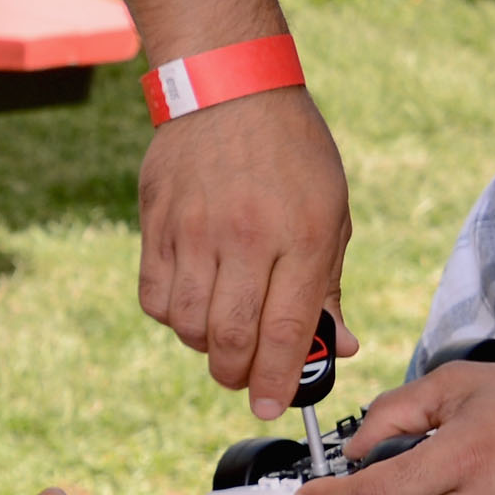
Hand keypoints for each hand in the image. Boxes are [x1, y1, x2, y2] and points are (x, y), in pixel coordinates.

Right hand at [137, 86, 355, 416]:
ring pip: (189, 323)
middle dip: (237, 374)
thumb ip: (327, 284)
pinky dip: (173, 316)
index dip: (277, 378)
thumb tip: (338, 344)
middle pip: (231, 336)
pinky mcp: (157, 226)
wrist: (229, 90)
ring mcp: (193, 232)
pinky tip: (191, 305)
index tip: (271, 405)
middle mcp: (245, 237)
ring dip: (205, 346)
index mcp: (300, 235)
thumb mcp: (330, 214)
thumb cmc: (291, 155)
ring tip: (220, 337)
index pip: (285, 328)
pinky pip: (156, 297)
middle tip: (242, 380)